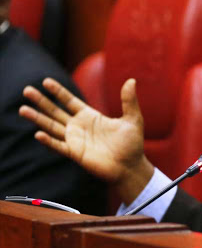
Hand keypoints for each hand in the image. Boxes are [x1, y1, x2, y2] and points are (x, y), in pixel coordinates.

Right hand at [19, 78, 153, 203]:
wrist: (131, 167)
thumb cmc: (132, 144)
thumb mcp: (133, 119)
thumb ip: (129, 101)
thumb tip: (131, 80)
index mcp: (90, 116)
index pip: (70, 101)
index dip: (58, 92)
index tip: (46, 81)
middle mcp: (79, 126)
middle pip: (55, 111)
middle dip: (42, 101)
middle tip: (27, 90)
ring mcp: (75, 140)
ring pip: (52, 126)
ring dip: (38, 118)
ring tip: (23, 109)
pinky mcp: (76, 153)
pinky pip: (59, 146)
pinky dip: (49, 141)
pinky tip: (39, 134)